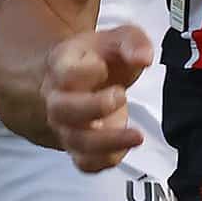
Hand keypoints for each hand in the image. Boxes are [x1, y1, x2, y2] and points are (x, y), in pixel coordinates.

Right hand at [42, 24, 154, 172]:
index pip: (65, 73)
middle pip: (63, 110)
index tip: (103, 67)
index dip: (86, 72)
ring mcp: (66, 125)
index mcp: (63, 66)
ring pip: (76, 142)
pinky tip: (126, 145)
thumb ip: (133, 42)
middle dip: (94, 107)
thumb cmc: (102, 56)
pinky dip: (106, 161)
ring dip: (107, 142)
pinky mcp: (78, 146)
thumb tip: (144, 58)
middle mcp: (58, 98)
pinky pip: (85, 163)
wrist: (88, 77)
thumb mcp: (119, 37)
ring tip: (137, 135)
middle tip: (122, 95)